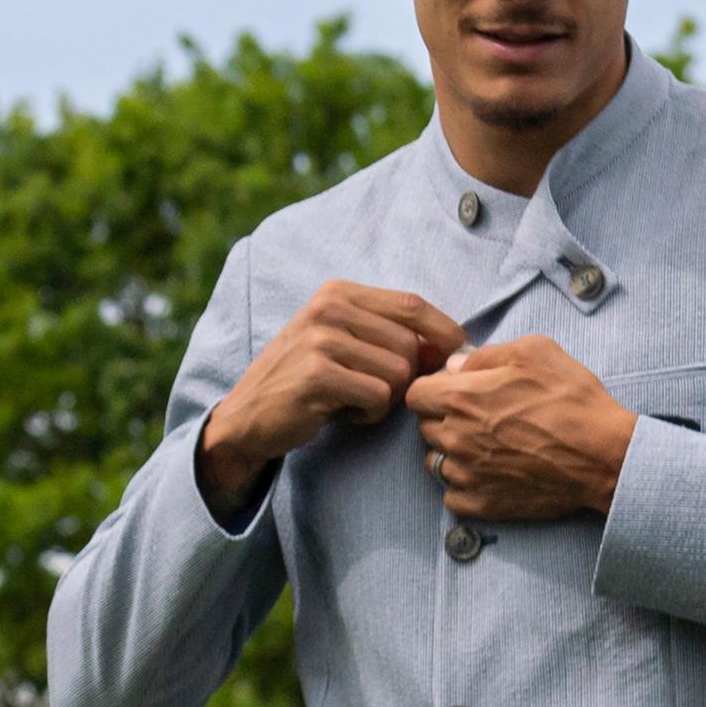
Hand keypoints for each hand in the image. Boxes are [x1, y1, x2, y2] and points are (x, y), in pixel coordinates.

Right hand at [196, 282, 465, 515]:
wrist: (249, 414)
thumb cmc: (308, 379)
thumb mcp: (345, 343)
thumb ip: (392, 335)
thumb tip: (455, 348)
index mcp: (338, 292)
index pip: (412, 305)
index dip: (444, 332)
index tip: (456, 356)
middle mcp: (328, 307)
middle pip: (410, 345)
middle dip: (404, 377)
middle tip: (373, 390)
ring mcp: (320, 339)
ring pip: (399, 373)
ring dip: (385, 398)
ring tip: (352, 398)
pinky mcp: (317, 374)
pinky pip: (378, 397)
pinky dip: (369, 413)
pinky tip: (340, 411)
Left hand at [407, 337, 638, 523]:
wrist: (606, 456)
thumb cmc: (574, 400)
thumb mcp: (534, 352)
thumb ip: (484, 354)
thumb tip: (455, 366)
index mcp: (460, 398)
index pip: (414, 394)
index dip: (433, 389)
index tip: (454, 391)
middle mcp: (456, 437)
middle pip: (424, 427)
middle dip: (443, 419)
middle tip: (477, 417)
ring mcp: (468, 474)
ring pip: (435, 462)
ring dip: (451, 454)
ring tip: (484, 446)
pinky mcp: (484, 503)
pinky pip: (452, 496)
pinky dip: (464, 486)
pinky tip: (488, 473)